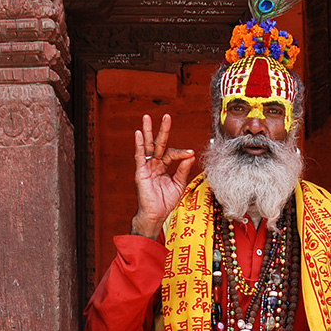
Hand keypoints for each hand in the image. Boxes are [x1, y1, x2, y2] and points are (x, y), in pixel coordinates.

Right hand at [130, 114, 195, 238]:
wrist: (156, 215)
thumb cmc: (165, 202)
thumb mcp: (179, 184)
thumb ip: (183, 169)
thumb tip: (190, 155)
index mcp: (163, 167)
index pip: (172, 154)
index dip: (181, 153)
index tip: (190, 153)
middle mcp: (154, 164)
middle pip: (158, 143)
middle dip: (162, 130)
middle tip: (167, 116)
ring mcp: (146, 167)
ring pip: (147, 146)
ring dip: (148, 131)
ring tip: (147, 117)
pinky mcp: (140, 172)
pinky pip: (139, 156)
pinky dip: (139, 145)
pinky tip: (139, 134)